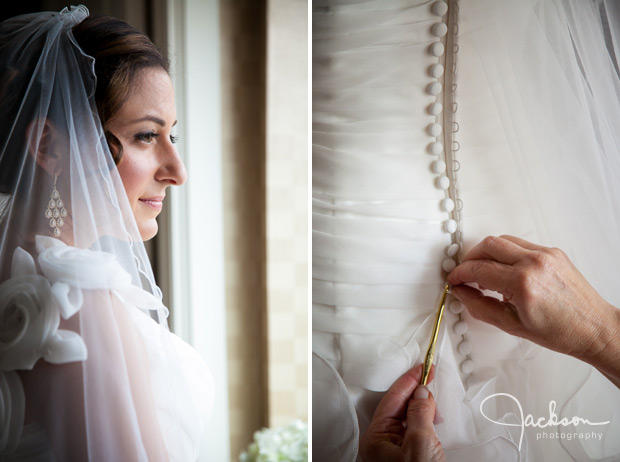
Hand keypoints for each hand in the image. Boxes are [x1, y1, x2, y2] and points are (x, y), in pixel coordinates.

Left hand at [359, 364, 445, 461]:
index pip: (392, 399)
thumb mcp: (420, 442)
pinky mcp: (408, 455)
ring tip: (435, 409)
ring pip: (408, 417)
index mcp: (376, 438)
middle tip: (429, 380)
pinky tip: (433, 420)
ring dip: (423, 409)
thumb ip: (419, 413)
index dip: (408, 381)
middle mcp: (382, 443)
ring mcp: (394, 449)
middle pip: (398, 406)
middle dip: (416, 394)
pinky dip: (425, 421)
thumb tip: (421, 393)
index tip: (422, 368)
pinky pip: (415, 429)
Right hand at [447, 235, 619, 374]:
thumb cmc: (561, 331)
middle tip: (465, 273)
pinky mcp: (553, 252)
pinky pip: (520, 244)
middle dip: (470, 258)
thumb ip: (480, 306)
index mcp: (522, 283)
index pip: (479, 268)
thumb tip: (462, 293)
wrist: (593, 328)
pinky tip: (505, 270)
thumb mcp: (511, 325)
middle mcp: (534, 263)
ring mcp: (545, 254)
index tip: (455, 280)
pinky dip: (506, 253)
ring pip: (503, 240)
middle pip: (488, 245)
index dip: (460, 274)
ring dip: (487, 253)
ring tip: (484, 271)